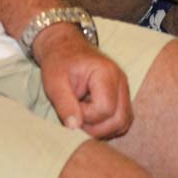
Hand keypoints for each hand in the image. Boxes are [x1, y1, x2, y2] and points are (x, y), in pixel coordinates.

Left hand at [35, 23, 133, 138]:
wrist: (65, 48)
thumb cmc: (59, 62)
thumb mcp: (54, 83)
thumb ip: (64, 105)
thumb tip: (74, 128)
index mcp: (106, 73)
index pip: (105, 109)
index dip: (86, 116)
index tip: (72, 106)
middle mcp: (120, 80)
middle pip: (119, 119)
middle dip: (96, 128)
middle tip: (77, 117)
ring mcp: (123, 88)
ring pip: (123, 122)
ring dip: (103, 129)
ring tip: (83, 117)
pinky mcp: (121, 95)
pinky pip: (122, 119)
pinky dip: (108, 126)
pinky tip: (91, 119)